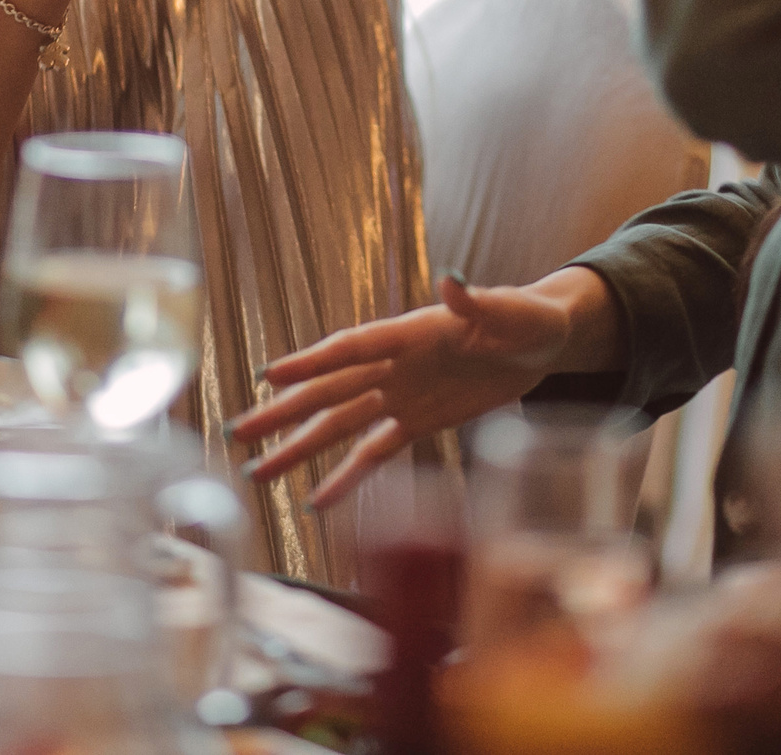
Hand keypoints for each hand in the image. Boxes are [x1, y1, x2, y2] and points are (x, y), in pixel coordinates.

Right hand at [228, 273, 571, 506]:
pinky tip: (316, 501)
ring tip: (259, 471)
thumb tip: (451, 279)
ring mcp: (401, 396)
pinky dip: (347, 476)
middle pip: (330, 391)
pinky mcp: (417, 423)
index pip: (352, 348)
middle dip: (284, 413)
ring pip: (340, 425)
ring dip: (299, 447)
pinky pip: (375, 453)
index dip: (312, 362)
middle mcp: (395, 367)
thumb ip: (474, 304)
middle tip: (238, 432)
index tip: (269, 376)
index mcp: (409, 334)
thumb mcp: (506, 314)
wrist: (543, 343)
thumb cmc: (525, 319)